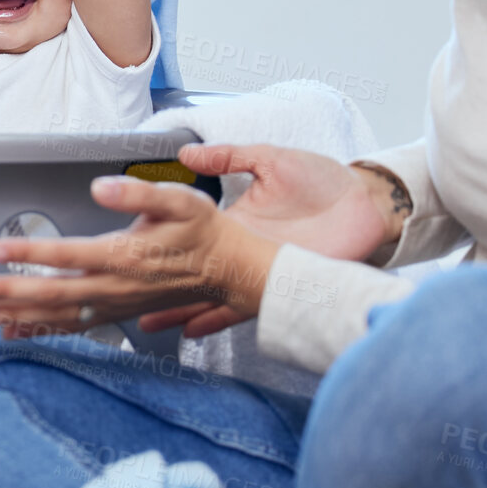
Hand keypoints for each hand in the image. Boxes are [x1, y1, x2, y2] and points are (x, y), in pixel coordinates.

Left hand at [0, 173, 277, 338]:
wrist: (230, 270)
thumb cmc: (203, 230)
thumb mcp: (179, 198)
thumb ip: (137, 191)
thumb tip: (99, 186)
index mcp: (124, 254)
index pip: (66, 254)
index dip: (27, 253)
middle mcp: (114, 286)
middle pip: (51, 293)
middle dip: (5, 294)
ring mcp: (113, 304)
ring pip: (56, 315)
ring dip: (13, 316)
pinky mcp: (114, 312)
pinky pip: (70, 326)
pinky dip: (38, 330)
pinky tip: (10, 331)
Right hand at [137, 144, 403, 340]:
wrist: (367, 205)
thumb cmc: (324, 181)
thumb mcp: (272, 160)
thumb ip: (230, 156)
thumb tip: (187, 154)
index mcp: (233, 221)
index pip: (185, 234)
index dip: (155, 241)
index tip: (125, 245)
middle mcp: (238, 249)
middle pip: (189, 271)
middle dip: (156, 284)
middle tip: (119, 292)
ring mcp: (256, 271)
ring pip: (207, 295)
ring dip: (176, 309)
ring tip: (143, 319)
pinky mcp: (277, 287)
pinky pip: (240, 309)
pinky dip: (214, 320)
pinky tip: (190, 332)